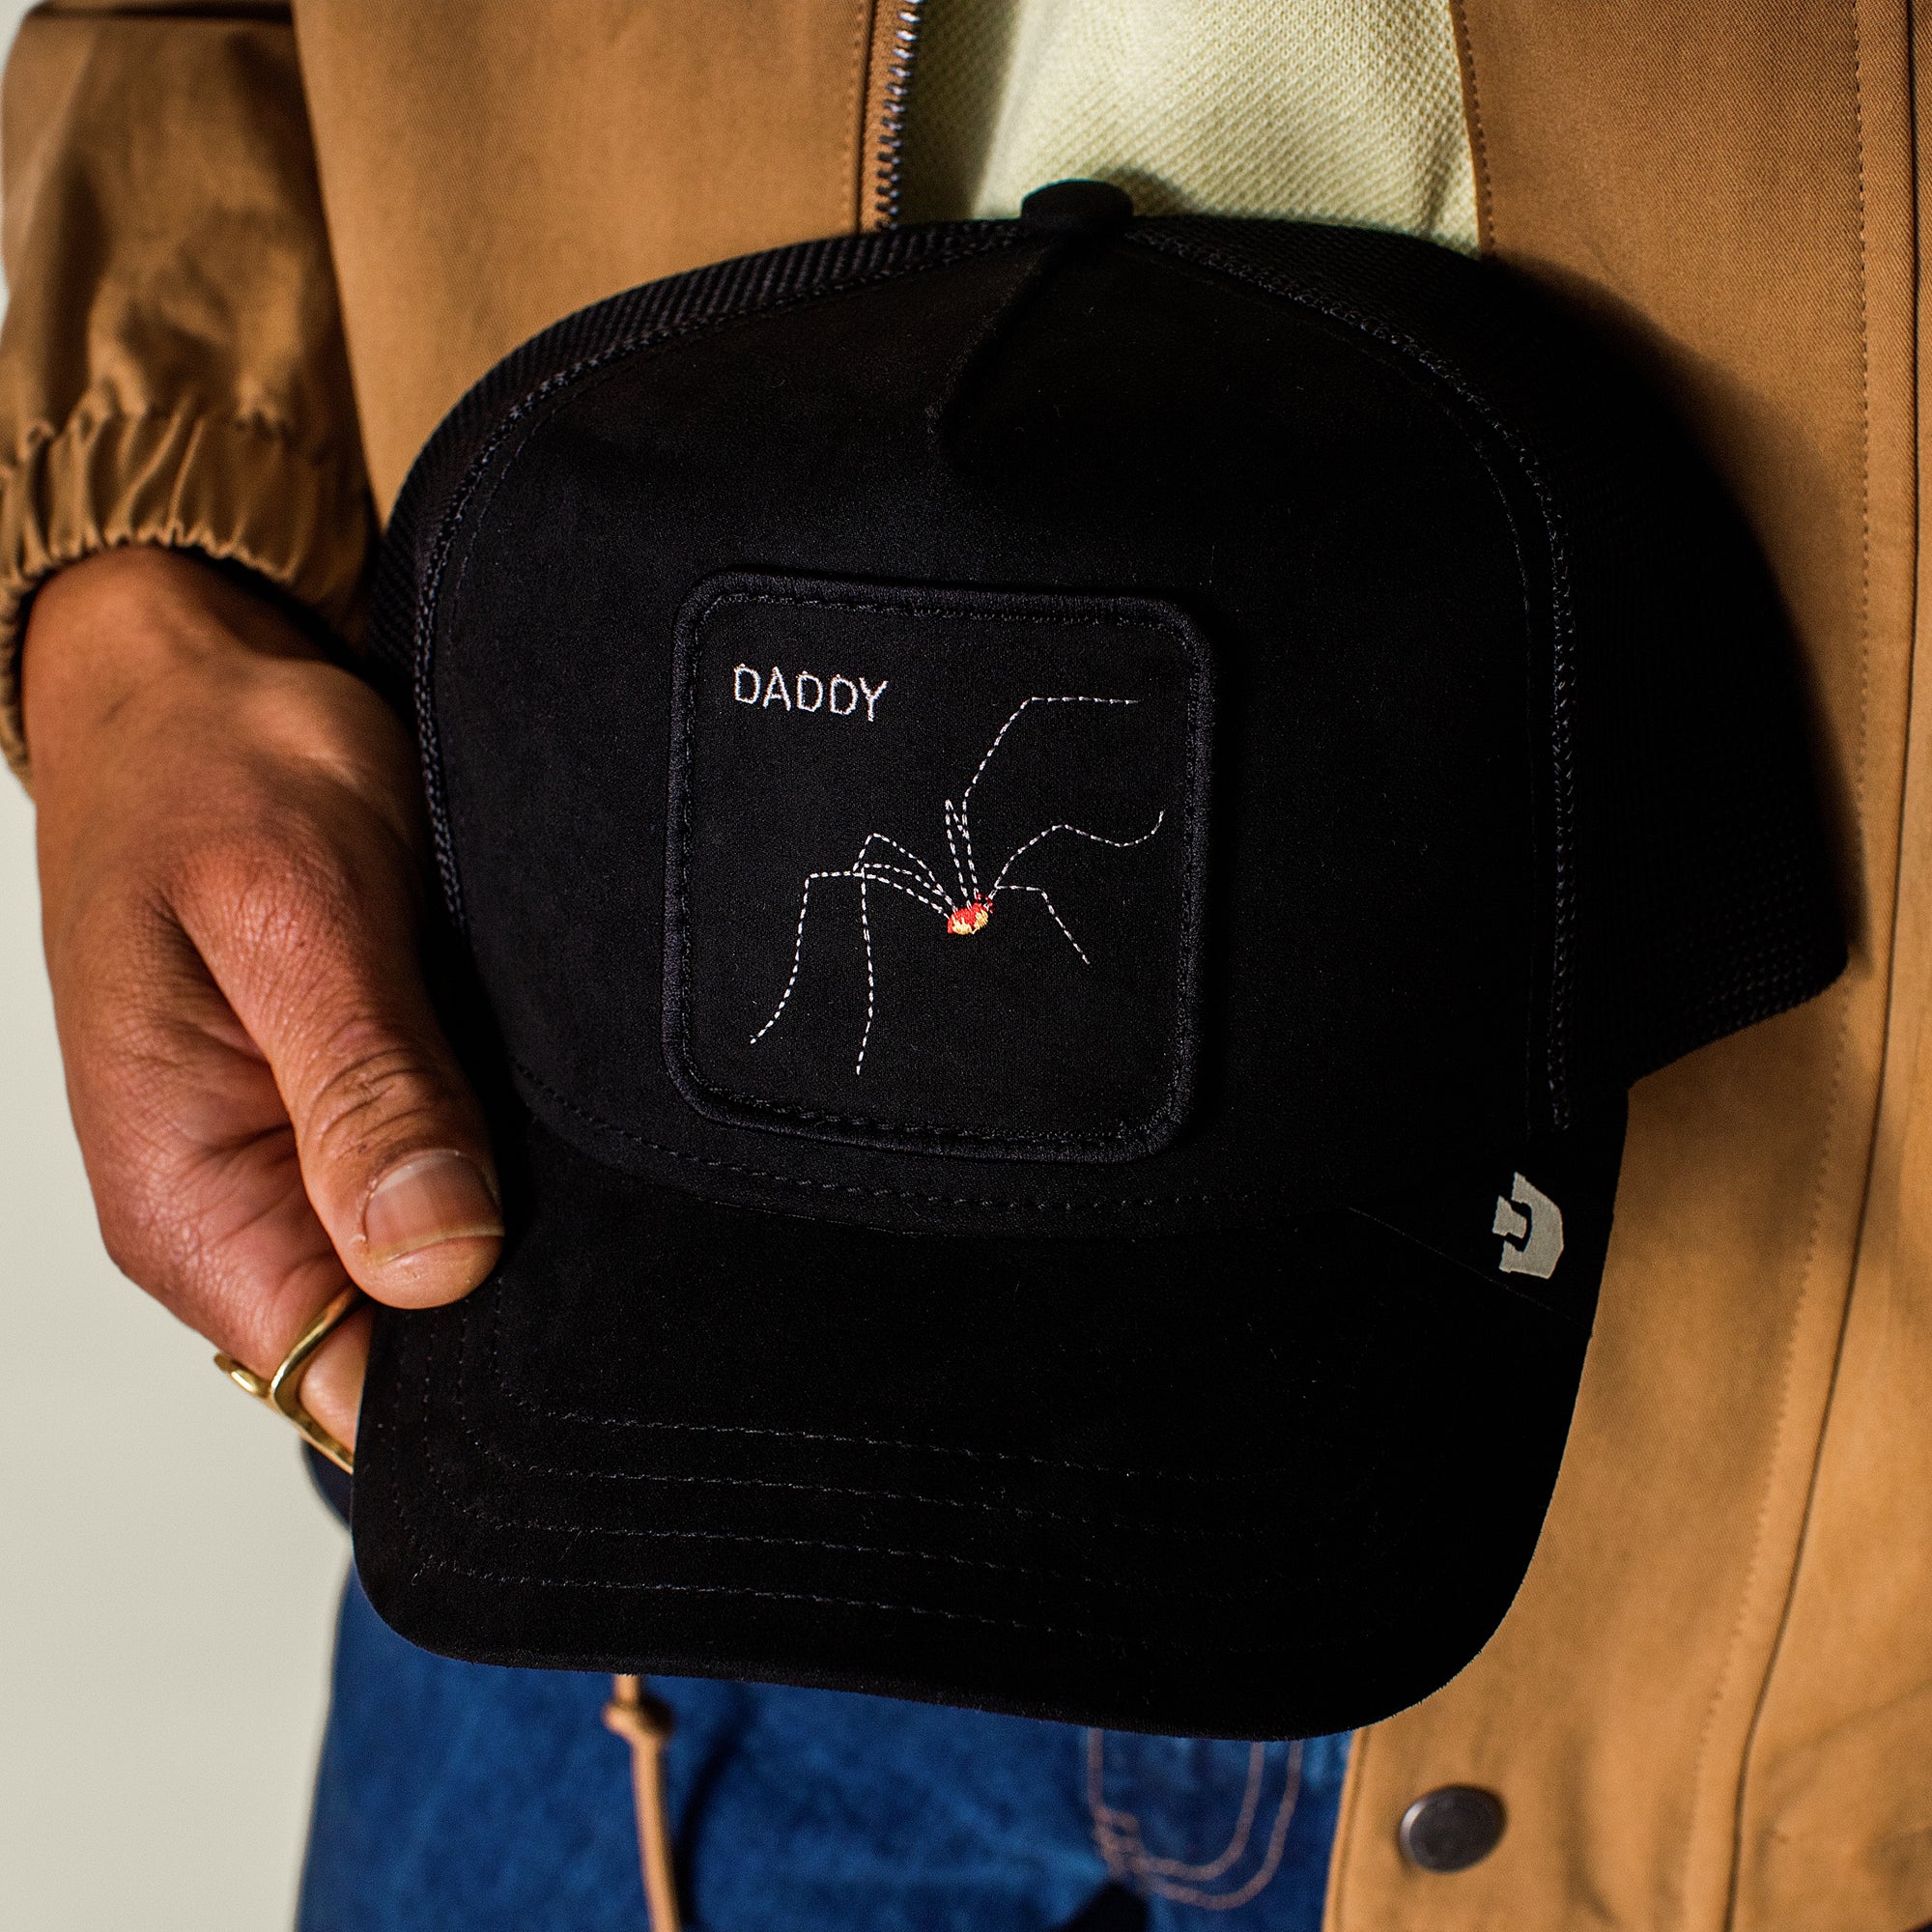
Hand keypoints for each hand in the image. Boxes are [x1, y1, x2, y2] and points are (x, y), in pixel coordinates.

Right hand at [23, 548, 501, 1454]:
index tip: (580, 1294)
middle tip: (615, 1190)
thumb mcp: (299, 914)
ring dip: (522, 1209)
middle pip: (412, 1339)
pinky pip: (449, 1172)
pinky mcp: (351, 1109)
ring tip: (585, 1121)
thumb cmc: (215, 771)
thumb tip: (436, 1262)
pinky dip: (512, 1145)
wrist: (193, 684)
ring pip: (442, 1257)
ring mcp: (300, 1163)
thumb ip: (365, 1090)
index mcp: (195, 1199)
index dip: (477, 1369)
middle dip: (519, 1289)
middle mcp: (243, 1208)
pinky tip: (556, 1094)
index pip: (352, 1385)